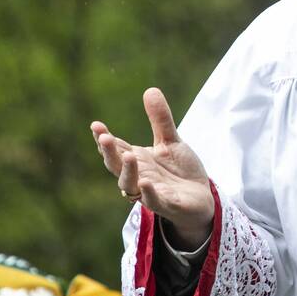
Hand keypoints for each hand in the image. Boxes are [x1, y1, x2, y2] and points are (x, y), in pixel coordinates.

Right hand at [92, 88, 213, 247]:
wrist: (200, 199)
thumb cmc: (179, 171)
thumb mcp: (171, 142)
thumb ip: (160, 120)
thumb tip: (150, 89)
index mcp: (137, 160)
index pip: (116, 148)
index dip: (104, 138)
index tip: (96, 125)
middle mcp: (138, 176)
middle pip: (117, 166)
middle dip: (109, 152)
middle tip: (104, 137)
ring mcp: (150, 192)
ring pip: (130, 185)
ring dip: (127, 171)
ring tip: (128, 155)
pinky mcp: (167, 205)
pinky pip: (154, 201)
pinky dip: (149, 193)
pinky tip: (146, 182)